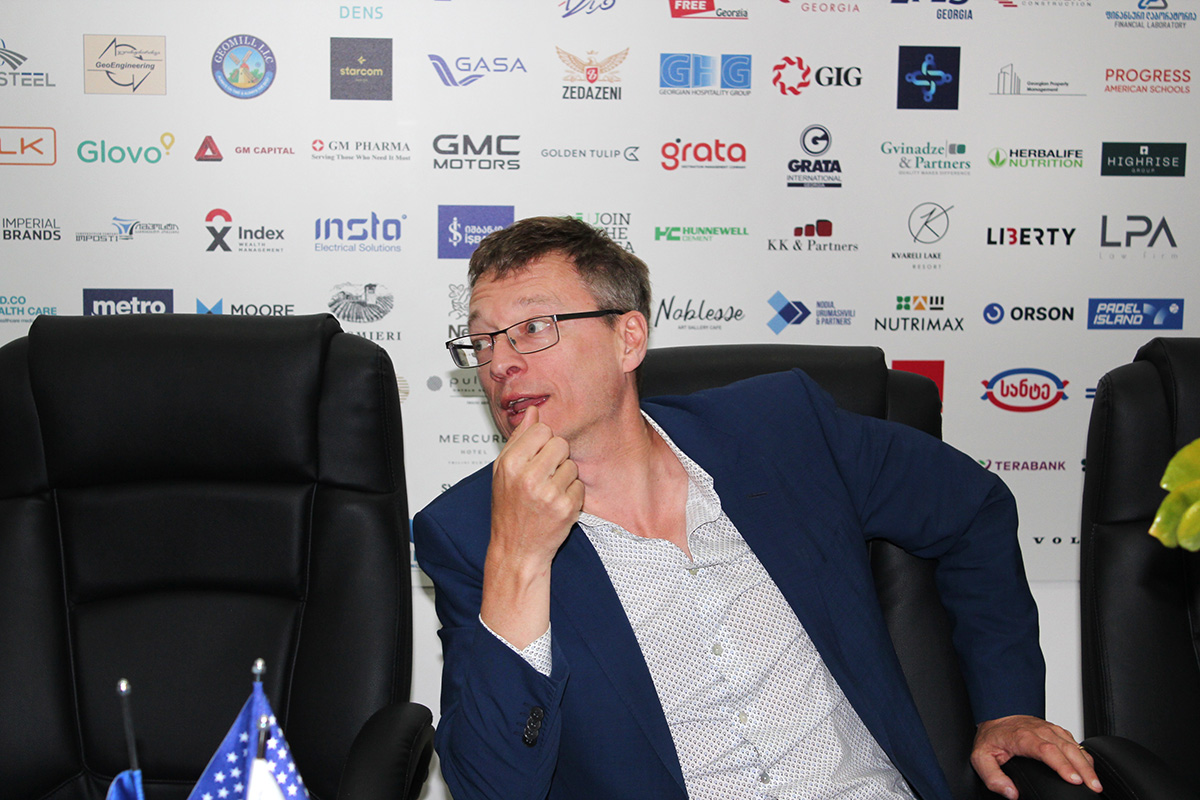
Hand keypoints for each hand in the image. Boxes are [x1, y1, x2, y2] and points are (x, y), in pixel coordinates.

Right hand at [481, 406, 583, 646]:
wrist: (517, 550)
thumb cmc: (508, 510)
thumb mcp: (502, 472)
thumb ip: (518, 439)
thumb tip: (533, 411)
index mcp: (511, 464)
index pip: (541, 429)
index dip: (542, 441)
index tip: (537, 455)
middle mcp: (529, 478)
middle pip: (560, 443)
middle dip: (556, 456)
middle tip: (545, 474)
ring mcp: (549, 493)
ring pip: (572, 465)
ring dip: (564, 476)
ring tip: (548, 491)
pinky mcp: (566, 508)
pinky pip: (579, 485)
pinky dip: (572, 494)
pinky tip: (557, 504)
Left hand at [972, 715, 1101, 797]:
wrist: (992, 720)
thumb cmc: (989, 740)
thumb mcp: (980, 759)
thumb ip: (993, 777)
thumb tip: (1011, 793)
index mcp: (1021, 736)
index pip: (1046, 749)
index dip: (1062, 764)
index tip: (1074, 780)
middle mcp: (1038, 730)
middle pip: (1065, 747)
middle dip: (1083, 768)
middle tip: (1094, 786)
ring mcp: (1048, 728)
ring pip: (1072, 743)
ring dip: (1087, 763)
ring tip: (1096, 782)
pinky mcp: (1054, 730)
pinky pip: (1073, 741)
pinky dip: (1084, 754)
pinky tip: (1090, 768)